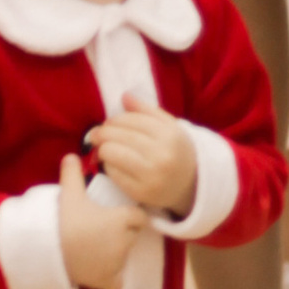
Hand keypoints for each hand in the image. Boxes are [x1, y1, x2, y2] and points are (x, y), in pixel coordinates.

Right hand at [56, 153, 146, 288]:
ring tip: (94, 247)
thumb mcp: (69, 195)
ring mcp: (118, 263)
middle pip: (132, 235)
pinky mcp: (109, 281)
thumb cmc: (64, 221)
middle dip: (123, 232)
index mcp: (122, 220)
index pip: (138, 217)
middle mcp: (126, 242)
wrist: (51, 252)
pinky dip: (112, 278)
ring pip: (124, 255)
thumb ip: (73, 174)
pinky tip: (101, 270)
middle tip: (101, 228)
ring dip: (116, 252)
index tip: (114, 214)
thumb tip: (71, 155)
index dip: (128, 215)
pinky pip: (117, 281)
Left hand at [89, 100, 197, 217]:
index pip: (130, 120)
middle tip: (97, 134)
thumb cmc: (175, 151)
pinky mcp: (141, 192)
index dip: (114, 120)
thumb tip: (124, 96)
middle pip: (117, 136)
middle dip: (102, 133)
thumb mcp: (169, 127)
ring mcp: (151, 176)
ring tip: (105, 148)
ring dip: (103, 149)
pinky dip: (108, 166)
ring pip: (111, 153)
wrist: (191, 185)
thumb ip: (146, 110)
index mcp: (170, 135)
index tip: (108, 123)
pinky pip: (113, 173)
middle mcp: (162, 156)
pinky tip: (114, 164)